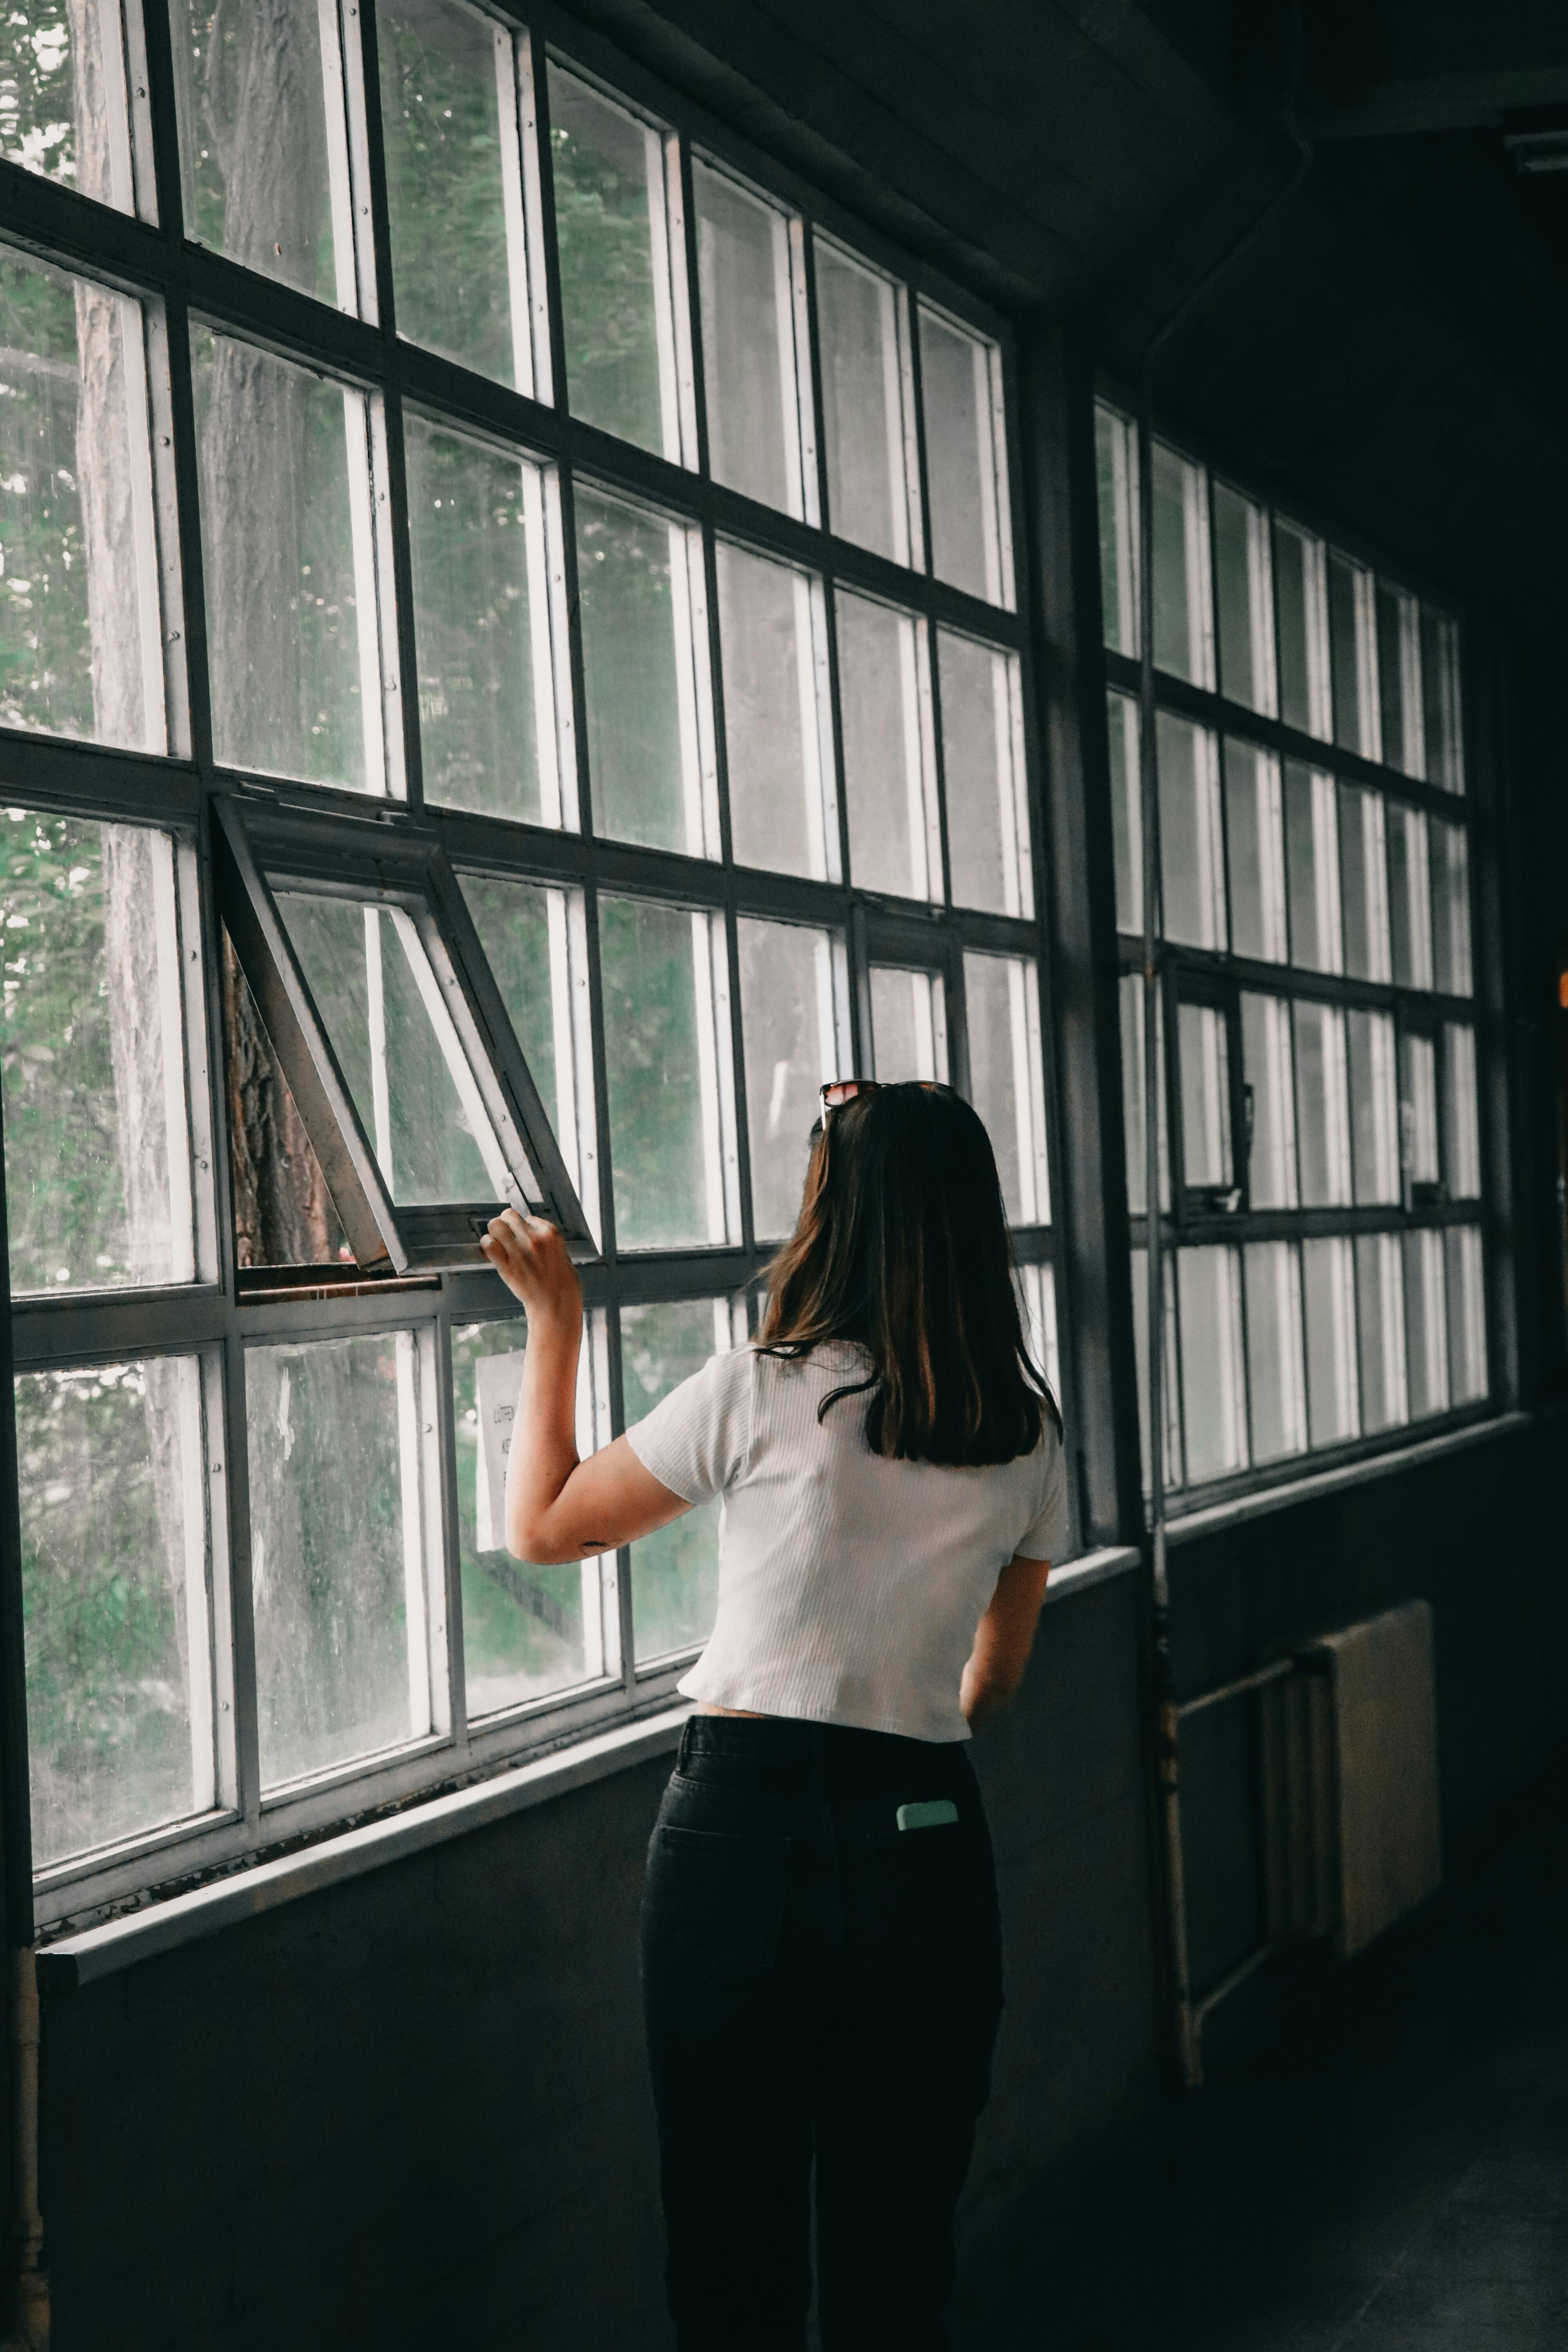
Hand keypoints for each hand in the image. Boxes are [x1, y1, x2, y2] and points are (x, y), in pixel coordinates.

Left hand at [479, 1209, 581, 1325]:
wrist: (556, 1302)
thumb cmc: (558, 1277)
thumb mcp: (558, 1250)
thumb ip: (542, 1236)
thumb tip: (522, 1224)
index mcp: (550, 1233)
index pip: (527, 1217)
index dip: (522, 1228)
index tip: (523, 1239)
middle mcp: (535, 1239)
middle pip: (508, 1215)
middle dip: (506, 1224)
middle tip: (506, 1237)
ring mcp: (520, 1251)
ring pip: (495, 1225)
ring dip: (494, 1233)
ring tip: (498, 1243)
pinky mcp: (507, 1266)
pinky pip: (488, 1244)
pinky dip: (487, 1245)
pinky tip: (491, 1251)